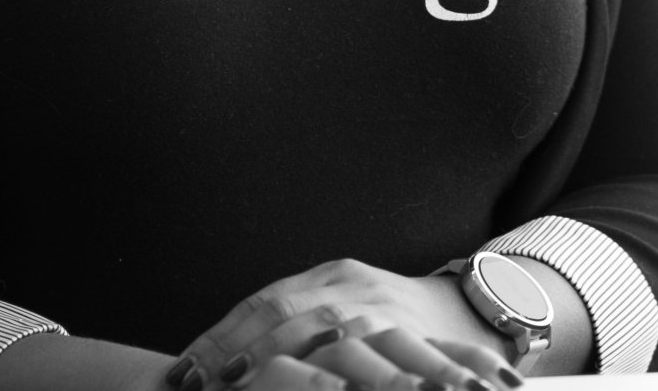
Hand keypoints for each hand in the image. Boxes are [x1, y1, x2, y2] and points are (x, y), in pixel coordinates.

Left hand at [171, 259, 519, 390]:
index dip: (218, 333)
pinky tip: (303, 385)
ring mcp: (377, 306)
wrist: (475, 318)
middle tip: (192, 382)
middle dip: (229, 347)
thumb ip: (302, 331)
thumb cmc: (401, 325)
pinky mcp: (403, 332)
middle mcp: (348, 285)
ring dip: (265, 362)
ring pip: (310, 329)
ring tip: (229, 386)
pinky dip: (323, 370)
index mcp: (328, 277)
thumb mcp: (349, 315)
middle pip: (276, 309)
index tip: (181, 369)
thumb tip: (230, 370)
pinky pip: (355, 351)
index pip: (261, 302)